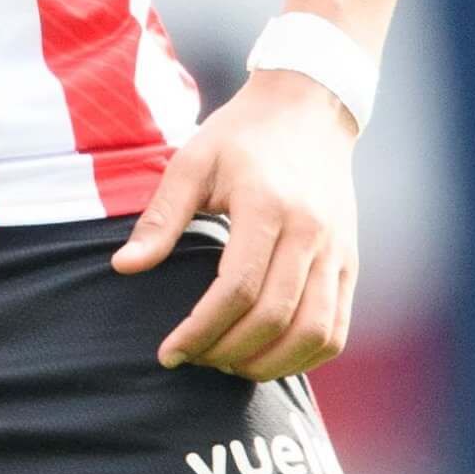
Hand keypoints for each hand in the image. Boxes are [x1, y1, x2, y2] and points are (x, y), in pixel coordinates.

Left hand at [112, 69, 361, 379]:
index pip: (238, 289)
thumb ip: (160, 218)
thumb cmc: (241, 137)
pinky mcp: (350, 261)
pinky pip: (337, 328)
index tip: (169, 352)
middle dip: (227, 352)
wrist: (308, 108)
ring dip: (269, 364)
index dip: (201, 330)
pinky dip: (304, 357)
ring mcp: (337, 250)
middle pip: (275, 317)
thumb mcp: (192, 162)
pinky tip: (268, 359)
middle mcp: (310, 231)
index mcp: (267, 205)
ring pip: (315, 333)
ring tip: (228, 365)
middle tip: (193, 361)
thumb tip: (123, 268)